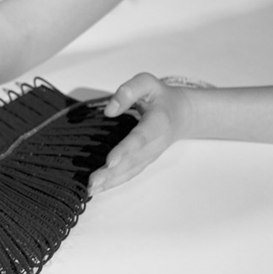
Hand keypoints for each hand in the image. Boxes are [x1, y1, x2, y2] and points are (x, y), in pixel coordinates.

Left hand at [89, 73, 195, 194]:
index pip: (140, 139)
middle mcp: (154, 144)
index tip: (110, 161)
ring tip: (91, 189)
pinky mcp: (143, 161)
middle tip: (93, 182)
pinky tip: (98, 189)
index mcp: (157, 123)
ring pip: (130, 172)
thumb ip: (129, 91)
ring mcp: (149, 156)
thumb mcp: (148, 83)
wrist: (182, 114)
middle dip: (112, 173)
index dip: (126, 151)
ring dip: (110, 182)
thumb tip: (110, 110)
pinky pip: (129, 174)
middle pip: (132, 161)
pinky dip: (114, 183)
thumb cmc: (161, 97)